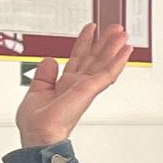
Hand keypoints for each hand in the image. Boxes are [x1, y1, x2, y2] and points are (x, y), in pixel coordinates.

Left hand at [15, 23, 132, 148]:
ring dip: (114, 47)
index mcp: (66, 84)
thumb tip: (49, 60)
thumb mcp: (36, 91)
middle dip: (105, 41)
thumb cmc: (37, 123)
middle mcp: (79, 84)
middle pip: (95, 58)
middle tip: (115, 28)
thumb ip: (44, 75)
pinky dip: (118, 60)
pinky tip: (126, 51)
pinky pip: (108, 72)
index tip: (91, 29)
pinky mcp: (91, 89)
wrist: (40, 134)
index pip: (79, 58)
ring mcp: (87, 87)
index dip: (85, 42)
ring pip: (104, 62)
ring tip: (123, 33)